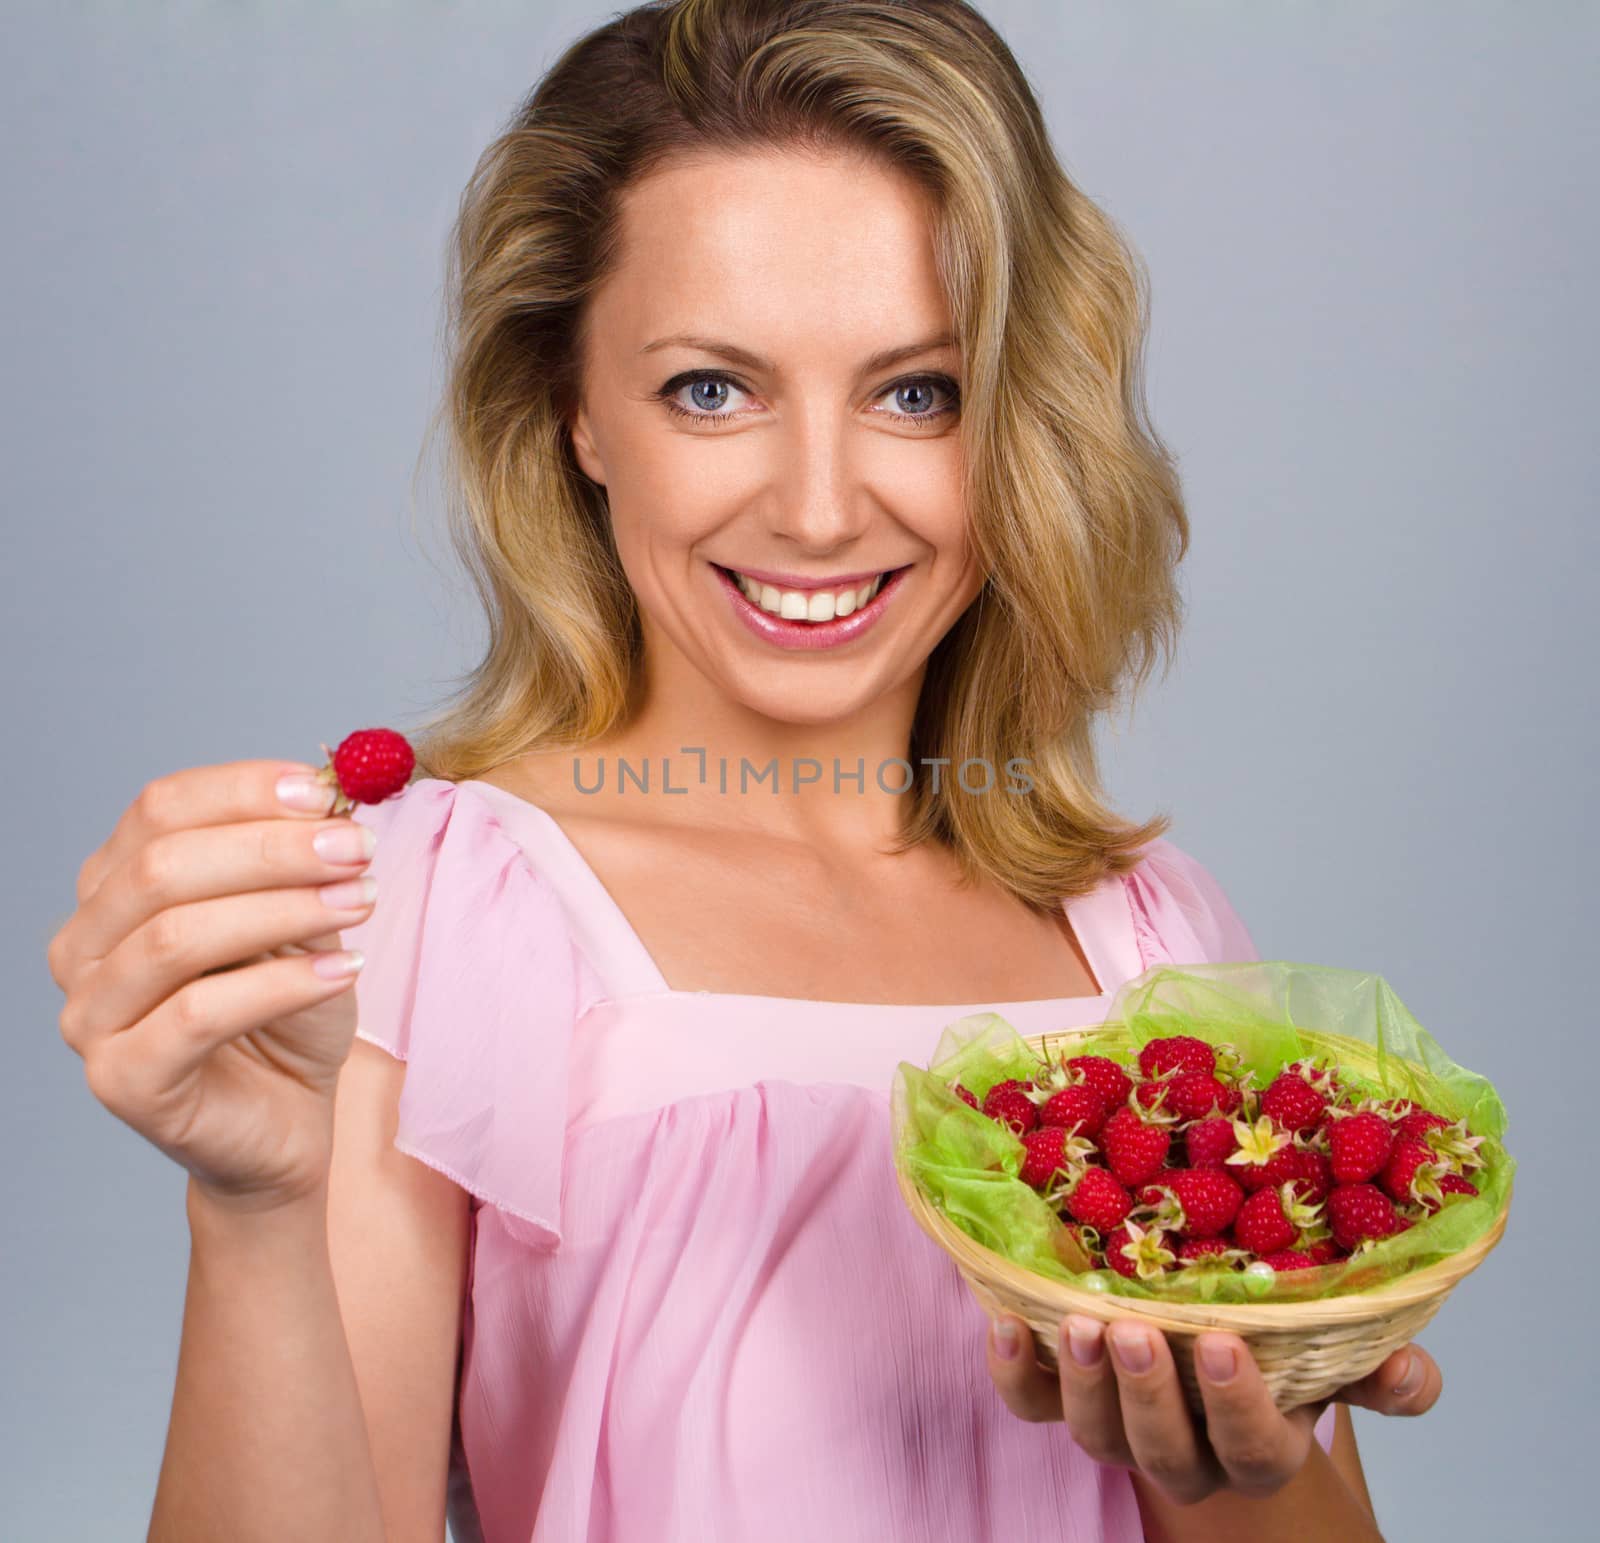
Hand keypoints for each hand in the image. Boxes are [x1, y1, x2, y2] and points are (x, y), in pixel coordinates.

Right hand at [49, 760, 379, 1213]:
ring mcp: (90, 1016)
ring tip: (362, 902)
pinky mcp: (122, 1079)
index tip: (327, 790)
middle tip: (357, 848)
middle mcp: (84, 946)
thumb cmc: (288, 1013)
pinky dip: (281, 984)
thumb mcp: (305, 925)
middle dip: (273, 849)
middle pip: (163, 867)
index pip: (161, 809)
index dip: (244, 790)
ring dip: (283, 909)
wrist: (285, 1120)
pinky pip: (196, 1015)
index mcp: (115, 887)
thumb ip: (303, 869)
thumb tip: (334, 801)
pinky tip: (342, 971)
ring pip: (177, 938)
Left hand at [985, 1310, 1440, 1504]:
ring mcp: (1115, 1426)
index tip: (1223, 1343)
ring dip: (1082, 1381)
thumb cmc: (1278, 1350)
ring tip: (1078, 1322)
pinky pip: (1027, 1402)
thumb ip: (1376, 1371)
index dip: (1237, 1406)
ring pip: (1094, 1432)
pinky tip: (1002, 1322)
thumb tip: (1410, 1371)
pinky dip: (1012, 1370)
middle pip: (1162, 1450)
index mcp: (1257, 1444)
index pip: (1252, 1450)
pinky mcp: (1059, 1396)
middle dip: (1147, 1395)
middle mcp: (1183, 1451)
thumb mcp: (1331, 1356)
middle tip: (1133, 1332)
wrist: (1206, 1345)